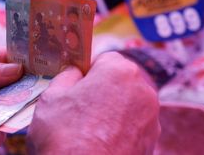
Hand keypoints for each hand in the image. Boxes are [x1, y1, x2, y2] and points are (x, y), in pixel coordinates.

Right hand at [28, 52, 159, 154]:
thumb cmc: (65, 136)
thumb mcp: (52, 97)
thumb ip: (67, 77)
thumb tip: (75, 73)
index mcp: (120, 70)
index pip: (103, 59)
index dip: (86, 72)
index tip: (74, 85)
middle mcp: (143, 91)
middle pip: (119, 82)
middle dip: (101, 91)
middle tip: (77, 109)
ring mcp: (151, 119)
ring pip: (126, 106)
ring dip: (111, 112)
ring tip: (86, 130)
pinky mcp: (152, 144)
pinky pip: (132, 128)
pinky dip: (119, 132)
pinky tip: (99, 143)